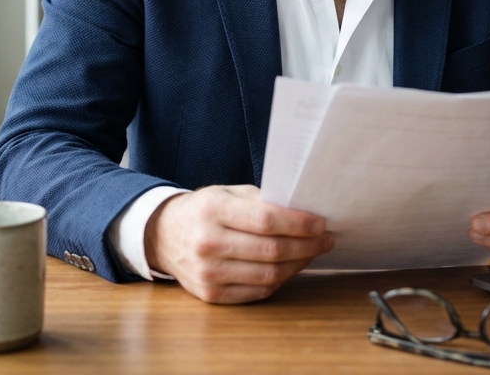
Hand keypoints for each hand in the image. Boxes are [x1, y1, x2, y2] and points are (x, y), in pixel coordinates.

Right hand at [143, 184, 334, 303]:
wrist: (164, 236)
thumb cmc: (204, 210)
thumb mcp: (227, 194)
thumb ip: (262, 201)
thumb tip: (303, 213)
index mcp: (213, 210)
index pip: (266, 220)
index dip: (299, 224)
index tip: (320, 223)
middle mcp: (208, 243)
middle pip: (271, 250)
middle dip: (307, 246)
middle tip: (325, 239)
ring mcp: (208, 273)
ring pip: (268, 275)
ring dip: (298, 264)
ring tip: (312, 252)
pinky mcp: (211, 295)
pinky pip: (257, 292)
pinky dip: (280, 280)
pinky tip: (290, 268)